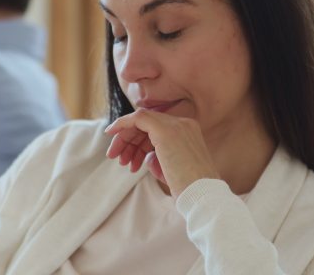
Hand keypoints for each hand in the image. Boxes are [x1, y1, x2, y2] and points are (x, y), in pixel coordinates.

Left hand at [105, 109, 219, 196]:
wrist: (202, 194)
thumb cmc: (188, 187)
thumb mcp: (172, 169)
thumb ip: (159, 157)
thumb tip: (146, 156)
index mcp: (188, 130)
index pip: (157, 129)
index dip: (139, 140)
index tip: (127, 155)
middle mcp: (183, 124)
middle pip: (148, 124)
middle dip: (129, 140)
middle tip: (119, 159)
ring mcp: (176, 125)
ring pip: (141, 121)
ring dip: (125, 139)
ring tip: (121, 160)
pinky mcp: (165, 131)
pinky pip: (138, 118)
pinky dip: (122, 123)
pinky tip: (111, 133)